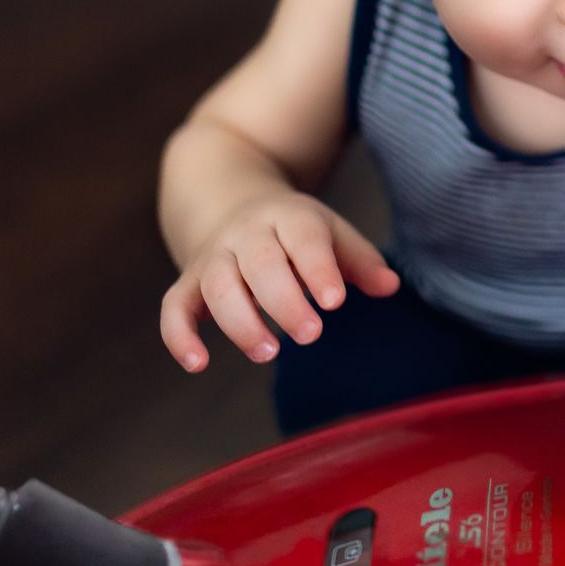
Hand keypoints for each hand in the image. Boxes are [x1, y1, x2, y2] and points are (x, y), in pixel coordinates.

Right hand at [160, 191, 399, 371]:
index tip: (335, 302)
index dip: (318, 268)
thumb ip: (360, 260)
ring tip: (268, 353)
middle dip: (283, 301)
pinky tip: (198, 364)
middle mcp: (246, 234)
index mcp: (289, 217)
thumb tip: (390, 287)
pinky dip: (179, 335)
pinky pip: (174, 307)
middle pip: (259, 263)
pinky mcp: (187, 283)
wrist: (228, 201)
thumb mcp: (331, 233)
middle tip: (310, 334)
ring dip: (240, 322)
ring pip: (217, 286)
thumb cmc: (295, 232)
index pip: (304, 238)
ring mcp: (213, 257)